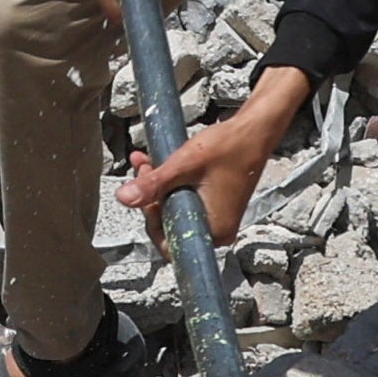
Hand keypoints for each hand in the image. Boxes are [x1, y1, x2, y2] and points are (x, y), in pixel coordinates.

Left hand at [121, 70, 310, 244]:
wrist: (253, 132)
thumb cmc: (229, 147)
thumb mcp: (185, 165)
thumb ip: (154, 184)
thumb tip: (123, 199)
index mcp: (215, 231)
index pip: (169, 244)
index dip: (151, 220)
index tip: (147, 194)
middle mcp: (218, 232)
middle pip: (170, 226)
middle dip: (150, 198)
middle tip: (144, 169)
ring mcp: (217, 220)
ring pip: (174, 211)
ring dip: (157, 188)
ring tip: (147, 162)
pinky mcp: (214, 207)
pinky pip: (184, 202)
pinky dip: (169, 185)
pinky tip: (158, 164)